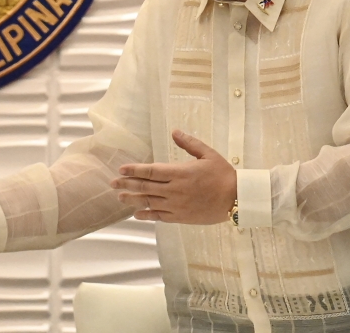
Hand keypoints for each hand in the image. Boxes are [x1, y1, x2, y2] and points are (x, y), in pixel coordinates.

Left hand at [111, 129, 236, 224]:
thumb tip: (174, 131)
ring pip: (149, 202)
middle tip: (112, 183)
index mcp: (179, 173)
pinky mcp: (181, 217)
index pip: (151, 170)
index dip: (134, 170)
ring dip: (133, 199)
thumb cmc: (223, 174)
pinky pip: (159, 217)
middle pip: (145, 186)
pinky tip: (137, 214)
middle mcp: (174, 190)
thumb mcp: (208, 154)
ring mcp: (176, 205)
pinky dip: (147, 215)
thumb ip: (189, 143)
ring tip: (119, 197)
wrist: (237, 199)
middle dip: (127, 184)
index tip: (121, 169)